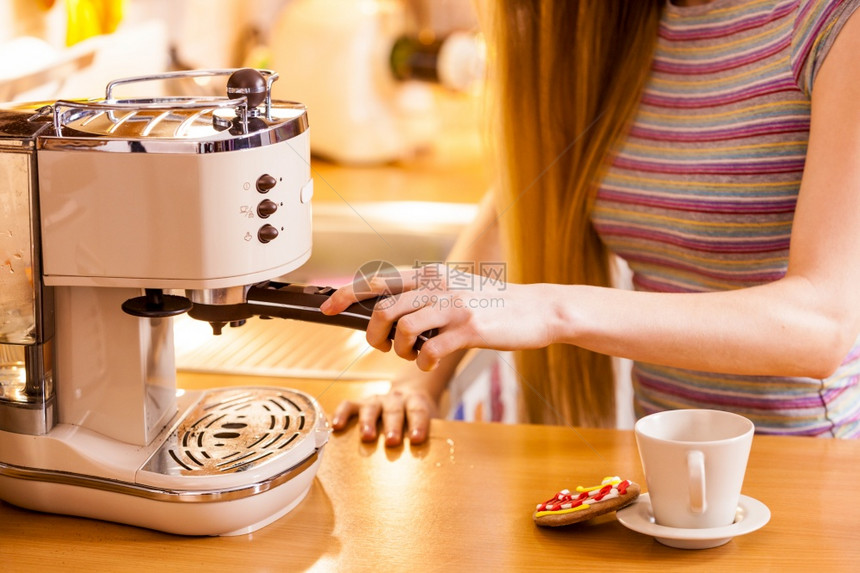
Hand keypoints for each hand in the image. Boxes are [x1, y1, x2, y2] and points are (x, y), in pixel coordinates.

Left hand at [320, 264, 555, 370]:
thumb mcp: (453, 287)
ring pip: (403, 330)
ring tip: (412, 355)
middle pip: (383, 311)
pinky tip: (430, 363)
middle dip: (373, 336)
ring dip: (399, 351)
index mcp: (429, 274)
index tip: (325, 308)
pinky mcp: (470, 330)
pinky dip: (422, 363)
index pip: (376, 282)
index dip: (345, 295)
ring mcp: (453, 307)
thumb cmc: (490, 303)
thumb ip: (421, 295)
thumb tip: (383, 313)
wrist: (536, 309)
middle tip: (384, 347)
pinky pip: (430, 351)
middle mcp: (437, 286)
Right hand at [331, 383, 437, 445]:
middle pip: (394, 410)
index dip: (418, 424)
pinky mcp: (360, 403)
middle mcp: (395, 399)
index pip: (418, 411)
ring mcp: (376, 400)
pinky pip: (348, 405)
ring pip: (371, 408)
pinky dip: (342, 414)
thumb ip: (428, 437)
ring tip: (367, 436)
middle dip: (392, 426)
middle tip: (392, 442)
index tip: (416, 439)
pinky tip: (336, 426)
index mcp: (415, 402)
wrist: (409, 397)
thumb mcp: (429, 423)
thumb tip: (430, 466)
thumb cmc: (417, 419)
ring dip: (368, 422)